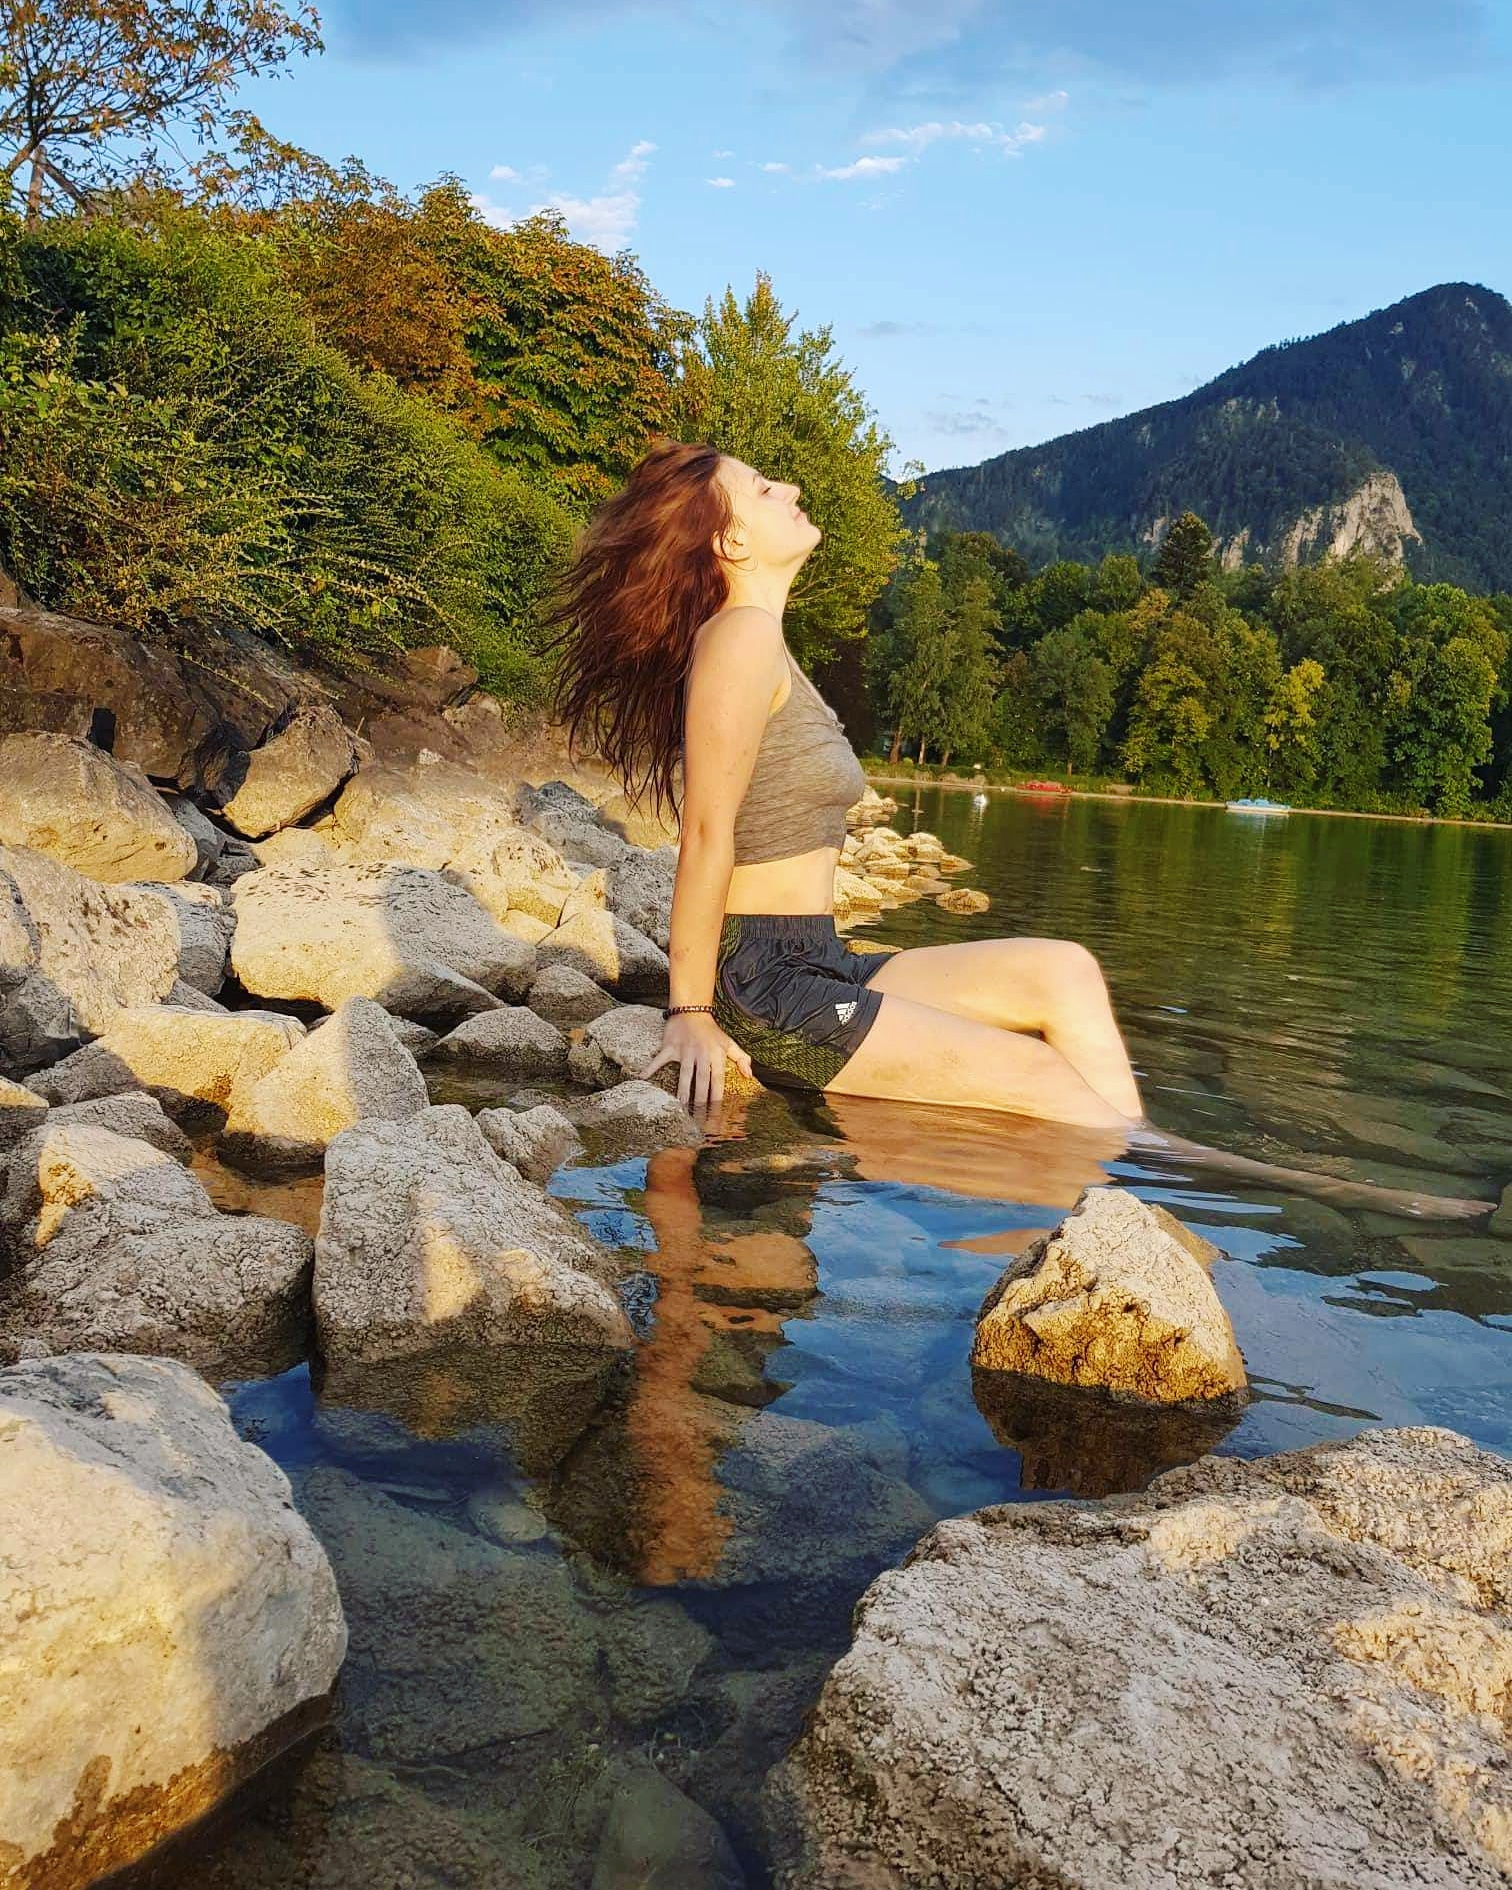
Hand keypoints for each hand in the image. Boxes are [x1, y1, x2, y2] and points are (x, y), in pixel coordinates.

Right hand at [638, 1011, 753, 1111]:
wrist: (692, 1011)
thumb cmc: (711, 1031)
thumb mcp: (728, 1043)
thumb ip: (741, 1058)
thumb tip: (749, 1075)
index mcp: (715, 1056)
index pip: (718, 1080)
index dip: (717, 1098)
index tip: (716, 1114)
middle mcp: (701, 1054)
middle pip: (701, 1081)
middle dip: (701, 1100)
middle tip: (699, 1118)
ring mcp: (685, 1051)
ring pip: (684, 1074)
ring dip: (682, 1091)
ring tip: (680, 1107)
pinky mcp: (670, 1047)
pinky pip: (660, 1059)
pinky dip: (650, 1067)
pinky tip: (642, 1078)